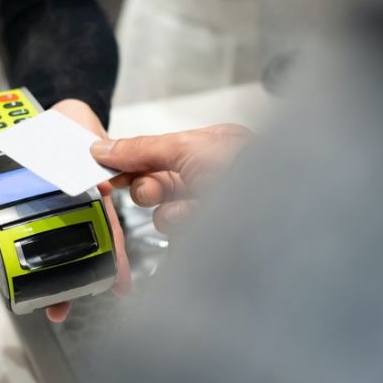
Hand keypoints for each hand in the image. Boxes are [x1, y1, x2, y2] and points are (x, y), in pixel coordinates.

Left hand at [0, 98, 131, 322]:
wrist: (42, 114)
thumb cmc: (71, 125)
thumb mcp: (86, 132)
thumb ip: (95, 152)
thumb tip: (105, 187)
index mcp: (91, 197)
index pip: (107, 232)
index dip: (115, 261)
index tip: (118, 287)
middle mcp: (65, 210)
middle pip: (69, 254)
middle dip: (63, 286)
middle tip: (58, 311)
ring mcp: (38, 210)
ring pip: (30, 246)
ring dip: (20, 271)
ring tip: (10, 291)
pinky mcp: (10, 203)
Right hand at [90, 124, 251, 233]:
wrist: (277, 212)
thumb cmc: (248, 171)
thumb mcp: (190, 147)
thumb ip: (144, 148)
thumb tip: (105, 148)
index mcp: (209, 146)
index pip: (158, 151)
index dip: (131, 160)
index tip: (105, 169)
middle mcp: (210, 175)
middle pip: (157, 183)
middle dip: (150, 188)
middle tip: (152, 191)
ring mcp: (209, 207)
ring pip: (164, 212)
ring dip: (170, 211)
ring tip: (190, 210)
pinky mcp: (207, 236)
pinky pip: (177, 233)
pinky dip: (183, 228)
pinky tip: (200, 224)